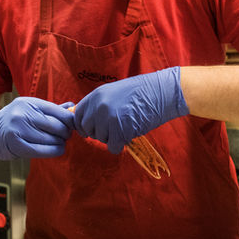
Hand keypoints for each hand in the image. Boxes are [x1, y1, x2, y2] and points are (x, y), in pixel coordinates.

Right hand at [0, 97, 75, 160]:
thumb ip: (51, 109)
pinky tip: (57, 149)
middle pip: (57, 126)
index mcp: (29, 102)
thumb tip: (72, 107)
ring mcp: (18, 129)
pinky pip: (43, 150)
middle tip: (66, 136)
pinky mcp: (17, 145)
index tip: (72, 125)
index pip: (58, 111)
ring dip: (60, 143)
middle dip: (66, 133)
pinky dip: (54, 151)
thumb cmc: (14, 122)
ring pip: (51, 139)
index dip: (70, 120)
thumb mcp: (30, 110)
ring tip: (60, 143)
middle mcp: (23, 114)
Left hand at [73, 67, 187, 152]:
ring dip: (111, 138)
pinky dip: (120, 145)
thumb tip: (87, 121)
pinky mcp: (120, 130)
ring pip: (100, 139)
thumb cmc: (141, 93)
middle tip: (112, 130)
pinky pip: (112, 146)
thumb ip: (99, 105)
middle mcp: (99, 106)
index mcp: (96, 95)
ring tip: (125, 127)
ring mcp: (109, 118)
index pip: (78, 115)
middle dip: (98, 133)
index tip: (90, 130)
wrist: (161, 92)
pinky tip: (129, 135)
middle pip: (87, 129)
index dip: (83, 125)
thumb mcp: (113, 92)